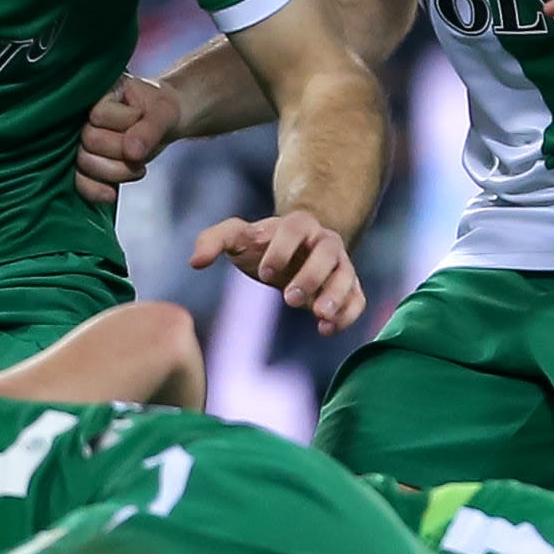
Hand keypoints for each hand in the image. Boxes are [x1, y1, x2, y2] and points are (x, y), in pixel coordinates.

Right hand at [75, 73, 182, 203]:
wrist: (165, 121)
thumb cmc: (161, 110)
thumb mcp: (164, 113)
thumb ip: (149, 130)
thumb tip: (131, 152)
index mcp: (99, 94)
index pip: (98, 116)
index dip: (124, 124)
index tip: (141, 117)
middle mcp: (84, 117)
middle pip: (89, 143)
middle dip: (120, 151)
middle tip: (141, 150)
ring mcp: (83, 141)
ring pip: (85, 164)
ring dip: (115, 171)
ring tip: (138, 165)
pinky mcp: (88, 164)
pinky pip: (80, 183)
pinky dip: (96, 191)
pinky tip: (112, 194)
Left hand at [191, 209, 363, 333]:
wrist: (296, 253)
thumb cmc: (262, 245)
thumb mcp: (236, 238)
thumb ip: (212, 241)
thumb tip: (195, 262)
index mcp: (297, 224)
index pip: (294, 228)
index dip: (281, 249)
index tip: (264, 273)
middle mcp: (324, 241)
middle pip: (327, 252)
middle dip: (311, 275)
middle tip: (288, 299)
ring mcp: (341, 264)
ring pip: (348, 275)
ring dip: (337, 296)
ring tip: (319, 317)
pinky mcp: (350, 287)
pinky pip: (358, 297)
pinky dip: (349, 313)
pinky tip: (327, 329)